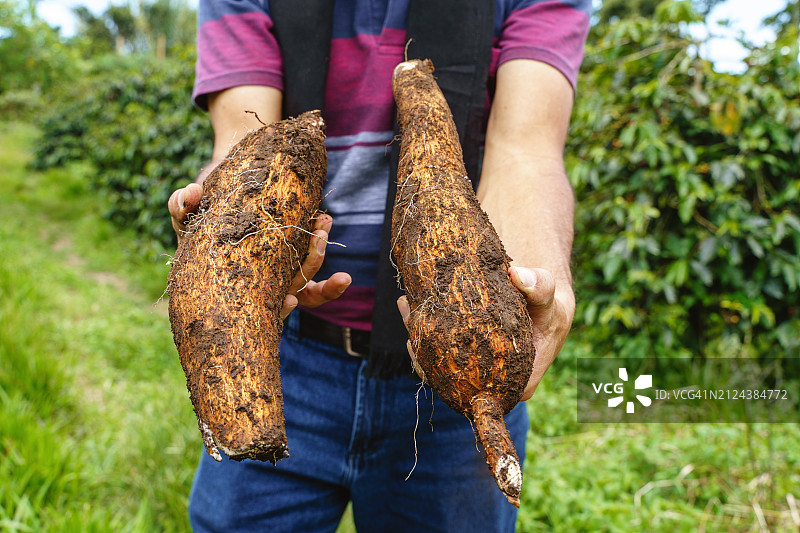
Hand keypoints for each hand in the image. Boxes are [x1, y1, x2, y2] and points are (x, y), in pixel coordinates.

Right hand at [167, 184, 350, 319]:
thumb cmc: (195, 219)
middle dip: (311, 262)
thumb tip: (190, 192)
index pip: (259, 309)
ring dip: (319, 253)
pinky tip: (345, 279)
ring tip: (323, 222)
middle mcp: (259, 290)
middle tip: (320, 233)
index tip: (291, 300)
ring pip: (305, 278)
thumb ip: (181, 205)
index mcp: (235, 288)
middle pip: (293, 289)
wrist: (210, 208)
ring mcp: (277, 280)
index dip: (278, 308)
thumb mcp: (185, 215)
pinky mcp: (291, 267)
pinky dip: (331, 288)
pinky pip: (315, 291)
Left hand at [396, 265, 574, 400]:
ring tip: (407, 305)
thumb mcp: (549, 297)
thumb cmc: (547, 306)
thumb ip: (540, 287)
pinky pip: (441, 351)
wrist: (542, 302)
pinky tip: (411, 305)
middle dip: (427, 348)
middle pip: (453, 376)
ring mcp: (478, 371)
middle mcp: (494, 383)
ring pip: (443, 363)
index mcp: (519, 382)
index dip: (450, 372)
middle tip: (411, 315)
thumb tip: (518, 276)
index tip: (428, 341)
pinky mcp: (467, 357)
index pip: (480, 389)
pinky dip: (425, 329)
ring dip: (420, 336)